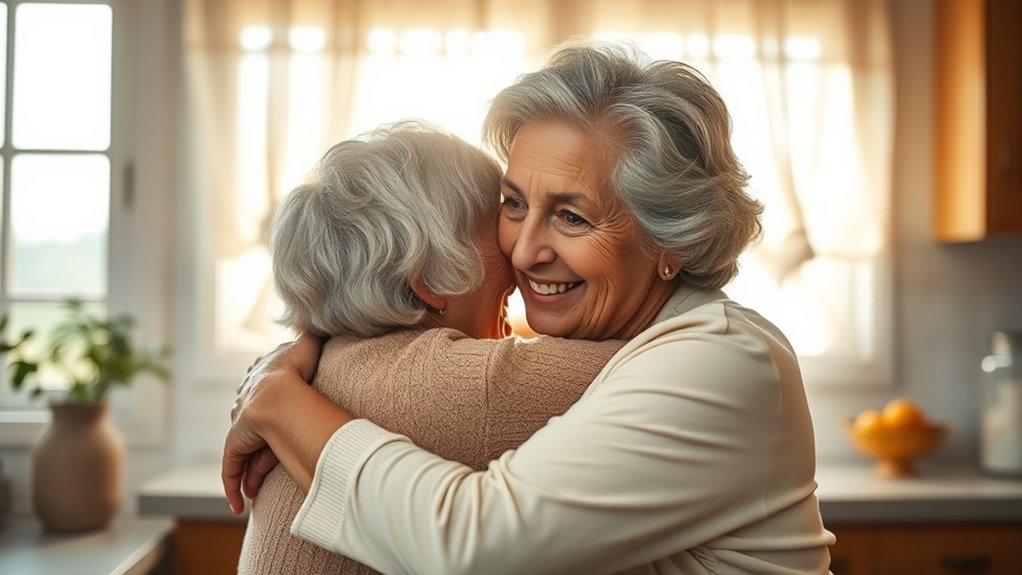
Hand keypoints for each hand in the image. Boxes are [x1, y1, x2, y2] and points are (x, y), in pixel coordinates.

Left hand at [222, 332, 324, 513]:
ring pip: (244, 450)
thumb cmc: (299, 369)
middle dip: (258, 445)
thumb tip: (317, 322)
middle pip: (252, 426)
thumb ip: (311, 337)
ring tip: (257, 489)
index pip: (262, 395)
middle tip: (267, 463)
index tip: (277, 426)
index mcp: (261, 379)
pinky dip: (233, 486)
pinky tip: (237, 504)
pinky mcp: (236, 442)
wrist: (280, 391)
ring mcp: (241, 422)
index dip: (271, 411)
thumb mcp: (308, 346)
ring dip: (250, 470)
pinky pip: (232, 468)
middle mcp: (247, 399)